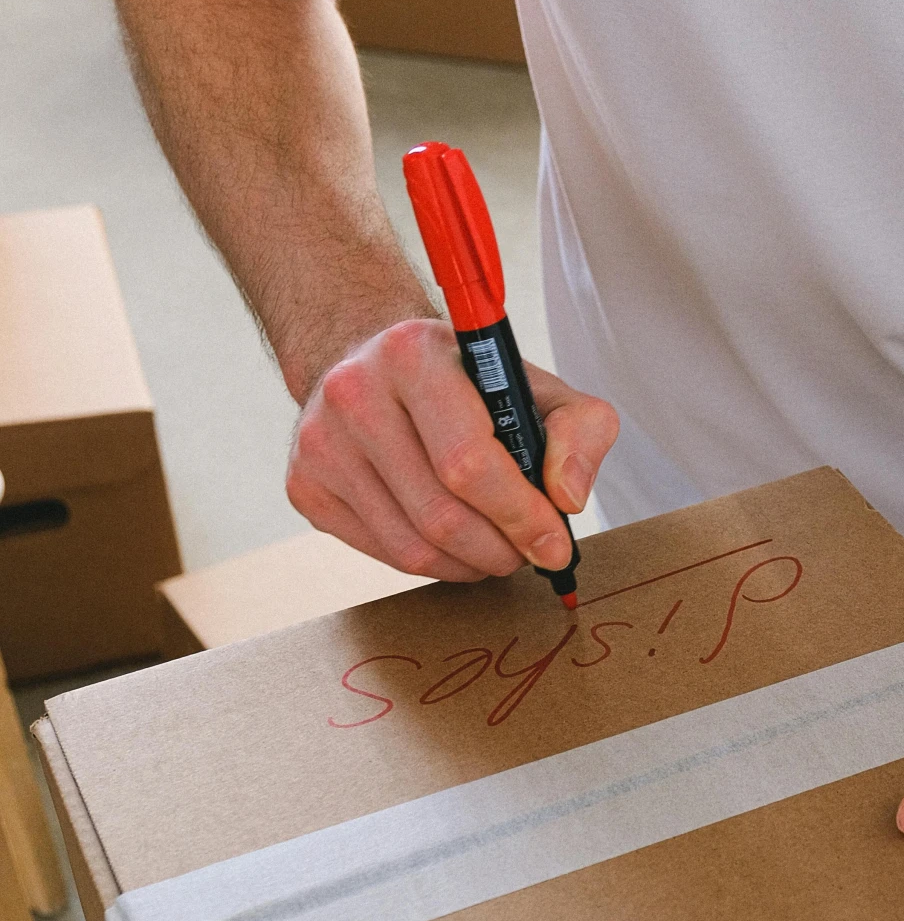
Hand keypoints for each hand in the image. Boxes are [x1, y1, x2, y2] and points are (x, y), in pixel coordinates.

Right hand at [287, 318, 618, 579]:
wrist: (369, 359)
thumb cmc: (460, 378)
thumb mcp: (533, 383)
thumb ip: (580, 430)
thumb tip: (568, 500)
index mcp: (413, 355)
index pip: (468, 462)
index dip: (520, 515)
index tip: (554, 544)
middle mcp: (354, 394)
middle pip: (440, 515)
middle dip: (500, 549)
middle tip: (528, 552)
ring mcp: (320, 444)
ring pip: (411, 548)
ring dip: (470, 565)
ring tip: (497, 550)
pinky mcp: (306, 486)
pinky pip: (383, 553)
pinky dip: (432, 563)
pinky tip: (453, 543)